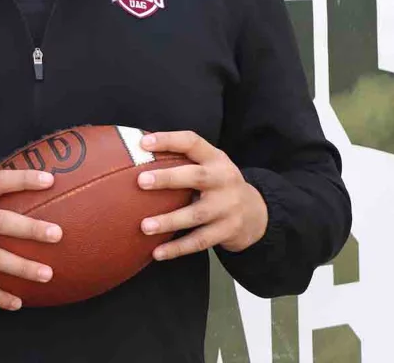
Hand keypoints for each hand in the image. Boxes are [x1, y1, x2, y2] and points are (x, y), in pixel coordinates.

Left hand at [137, 131, 267, 259]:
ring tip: (145, 226)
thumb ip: (184, 161)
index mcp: (216, 159)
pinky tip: (157, 253)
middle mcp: (224, 180)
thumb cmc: (219, 185)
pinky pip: (199, 241)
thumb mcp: (210, 166)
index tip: (143, 143)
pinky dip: (177, 248)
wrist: (256, 213)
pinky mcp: (227, 231)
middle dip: (168, 178)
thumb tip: (136, 155)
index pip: (192, 142)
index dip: (168, 140)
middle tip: (141, 181)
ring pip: (196, 214)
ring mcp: (228, 207)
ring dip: (169, 221)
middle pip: (196, 177)